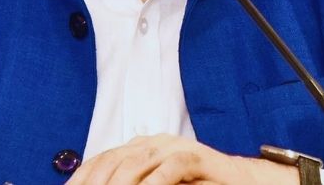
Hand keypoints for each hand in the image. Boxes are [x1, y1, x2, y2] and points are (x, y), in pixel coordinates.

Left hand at [64, 134, 298, 184]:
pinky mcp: (197, 157)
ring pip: (137, 162)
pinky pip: (172, 167)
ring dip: (120, 184)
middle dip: (96, 183)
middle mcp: (154, 142)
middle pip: (113, 160)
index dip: (82, 177)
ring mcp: (175, 146)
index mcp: (140, 148)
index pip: (101, 159)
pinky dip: (154, 183)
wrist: (241, 182)